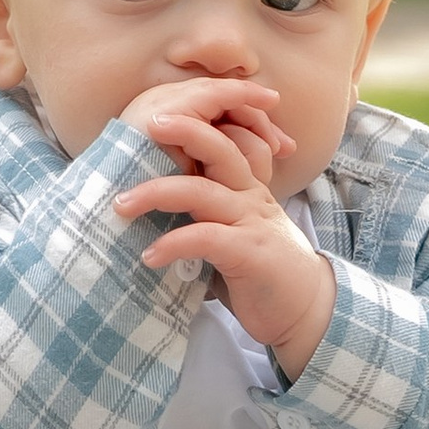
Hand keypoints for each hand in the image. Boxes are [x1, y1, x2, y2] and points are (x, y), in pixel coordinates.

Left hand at [111, 80, 335, 372]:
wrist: (307, 310)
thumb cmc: (262, 272)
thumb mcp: (234, 234)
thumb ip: (205, 218)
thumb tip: (151, 218)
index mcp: (246, 188)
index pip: (226, 140)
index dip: (195, 125)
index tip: (155, 118)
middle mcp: (250, 196)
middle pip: (220, 149)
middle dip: (184, 131)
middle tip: (147, 123)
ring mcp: (251, 222)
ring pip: (203, 190)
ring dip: (158, 192)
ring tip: (121, 205)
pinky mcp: (249, 253)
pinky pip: (206, 238)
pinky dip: (173, 243)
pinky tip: (149, 256)